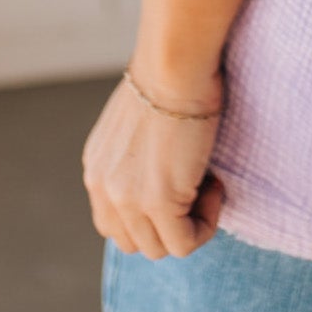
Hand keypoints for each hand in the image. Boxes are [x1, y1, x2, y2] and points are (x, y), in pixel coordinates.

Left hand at [82, 61, 225, 258]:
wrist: (175, 64)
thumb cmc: (170, 75)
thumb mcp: (136, 122)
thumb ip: (135, 156)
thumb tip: (165, 172)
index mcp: (96, 169)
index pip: (112, 223)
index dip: (148, 215)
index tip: (178, 183)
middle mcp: (104, 189)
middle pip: (132, 242)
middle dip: (167, 224)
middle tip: (195, 185)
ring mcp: (128, 199)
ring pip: (159, 248)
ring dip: (189, 223)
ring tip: (207, 181)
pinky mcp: (159, 201)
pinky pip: (185, 243)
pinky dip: (206, 224)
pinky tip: (215, 185)